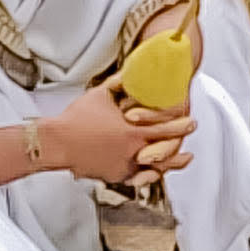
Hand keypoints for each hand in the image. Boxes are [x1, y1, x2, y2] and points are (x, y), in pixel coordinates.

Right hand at [40, 84, 190, 183]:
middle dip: (178, 151)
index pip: (166, 131)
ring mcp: (123, 167)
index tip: (192, 123)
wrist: (57, 143)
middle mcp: (132, 153)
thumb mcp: (101, 94)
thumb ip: (120, 83)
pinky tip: (152, 173)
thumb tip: (131, 72)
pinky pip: (135, 178)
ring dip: (167, 166)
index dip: (181, 127)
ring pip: (152, 170)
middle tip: (188, 150)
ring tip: (177, 163)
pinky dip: (146, 176)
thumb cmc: (77, 118)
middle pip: (165, 155)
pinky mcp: (113, 176)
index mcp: (132, 133)